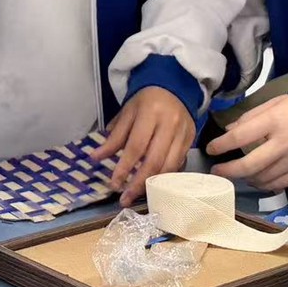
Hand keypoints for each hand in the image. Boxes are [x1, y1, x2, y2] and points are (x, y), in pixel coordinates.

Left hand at [89, 87, 195, 207]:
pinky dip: (165, 177)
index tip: (114, 184)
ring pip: (169, 167)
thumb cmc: (146, 101)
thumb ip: (114, 137)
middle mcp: (169, 124)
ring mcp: (183, 133)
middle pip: (154, 161)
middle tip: (125, 199)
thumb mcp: (127, 113)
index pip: (136, 146)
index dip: (124, 168)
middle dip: (138, 183)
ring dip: (153, 185)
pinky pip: (178, 164)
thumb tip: (96, 158)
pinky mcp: (191, 140)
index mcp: (150, 113)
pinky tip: (155, 185)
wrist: (174, 87)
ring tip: (138, 195)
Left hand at [205, 94, 287, 191]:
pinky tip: (255, 179)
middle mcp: (284, 143)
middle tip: (216, 171)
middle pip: (250, 165)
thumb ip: (249, 117)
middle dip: (229, 170)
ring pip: (263, 178)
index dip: (221, 145)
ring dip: (245, 178)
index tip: (211, 148)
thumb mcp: (272, 103)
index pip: (240, 136)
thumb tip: (228, 131)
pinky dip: (263, 184)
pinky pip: (278, 184)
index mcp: (274, 121)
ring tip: (236, 174)